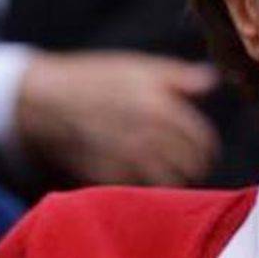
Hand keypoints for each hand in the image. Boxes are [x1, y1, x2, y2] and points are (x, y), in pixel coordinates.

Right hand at [15, 50, 221, 186]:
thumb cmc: (96, 78)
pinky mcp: (107, 174)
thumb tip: (211, 81)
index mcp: (161, 106)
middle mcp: (148, 134)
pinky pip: (139, 190)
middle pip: (190, 165)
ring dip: (175, 181)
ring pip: (169, 183)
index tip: (206, 152)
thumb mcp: (139, 67)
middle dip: (195, 167)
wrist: (47, 99)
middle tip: (193, 167)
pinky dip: (146, 188)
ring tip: (174, 177)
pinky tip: (145, 180)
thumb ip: (180, 76)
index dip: (208, 148)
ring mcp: (127, 157)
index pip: (202, 140)